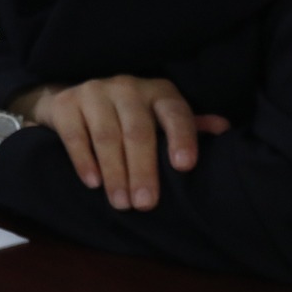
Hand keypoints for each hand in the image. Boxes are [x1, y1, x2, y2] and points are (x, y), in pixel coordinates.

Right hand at [10, 77, 228, 210]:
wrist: (74, 97)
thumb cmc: (130, 115)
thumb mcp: (161, 117)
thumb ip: (190, 126)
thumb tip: (225, 130)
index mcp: (158, 92)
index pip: (175, 113)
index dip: (181, 138)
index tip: (184, 166)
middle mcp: (127, 87)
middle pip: (138, 130)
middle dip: (142, 169)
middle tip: (145, 204)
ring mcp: (94, 92)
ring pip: (106, 135)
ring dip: (114, 172)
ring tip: (120, 203)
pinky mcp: (66, 103)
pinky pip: (74, 134)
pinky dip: (84, 160)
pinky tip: (92, 182)